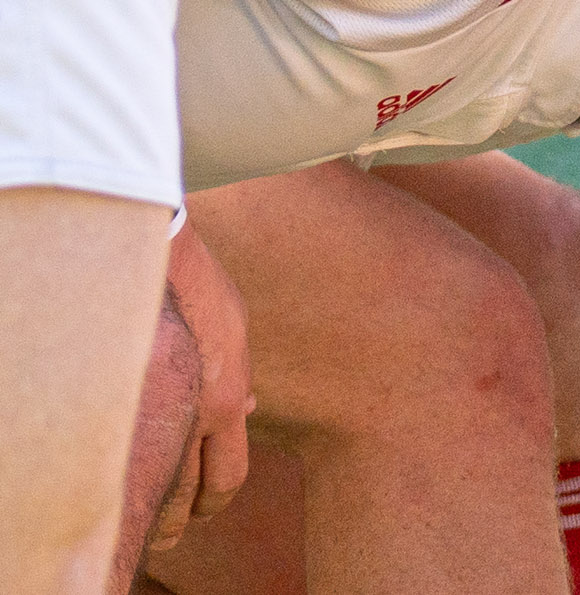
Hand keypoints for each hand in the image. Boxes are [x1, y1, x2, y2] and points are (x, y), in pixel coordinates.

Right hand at [153, 224, 254, 547]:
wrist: (169, 260)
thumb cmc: (203, 293)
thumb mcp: (237, 337)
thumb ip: (236, 378)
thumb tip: (248, 408)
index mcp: (229, 399)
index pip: (228, 474)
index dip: (214, 499)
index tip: (204, 509)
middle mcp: (204, 412)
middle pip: (192, 494)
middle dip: (180, 520)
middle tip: (170, 535)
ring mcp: (168, 406)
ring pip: (157, 486)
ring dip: (150, 512)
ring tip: (142, 529)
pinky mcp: (139, 393)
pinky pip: (134, 453)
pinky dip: (127, 477)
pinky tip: (116, 489)